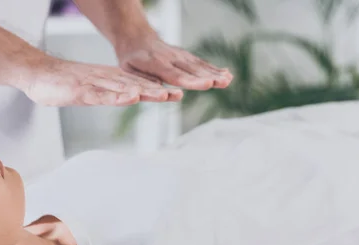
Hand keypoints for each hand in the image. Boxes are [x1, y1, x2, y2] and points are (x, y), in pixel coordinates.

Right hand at [20, 54, 182, 106]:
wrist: (38, 73)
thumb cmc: (62, 84)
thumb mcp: (90, 91)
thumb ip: (106, 94)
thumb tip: (124, 97)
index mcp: (108, 80)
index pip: (136, 85)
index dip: (156, 89)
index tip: (175, 94)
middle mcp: (105, 80)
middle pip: (135, 85)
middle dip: (157, 91)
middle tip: (177, 95)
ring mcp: (94, 84)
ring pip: (123, 88)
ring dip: (144, 92)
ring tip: (162, 95)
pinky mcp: (80, 91)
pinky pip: (101, 94)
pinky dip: (117, 96)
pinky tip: (131, 97)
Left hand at [116, 36, 232, 90]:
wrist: (135, 37)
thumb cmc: (130, 59)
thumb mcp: (129, 70)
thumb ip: (145, 80)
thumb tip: (161, 92)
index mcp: (155, 63)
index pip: (176, 75)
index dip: (191, 81)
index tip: (206, 84)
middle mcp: (170, 58)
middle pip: (191, 70)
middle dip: (208, 77)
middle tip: (224, 82)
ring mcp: (179, 56)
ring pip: (198, 65)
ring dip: (215, 73)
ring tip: (229, 80)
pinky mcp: (185, 55)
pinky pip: (200, 62)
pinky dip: (213, 68)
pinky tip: (227, 74)